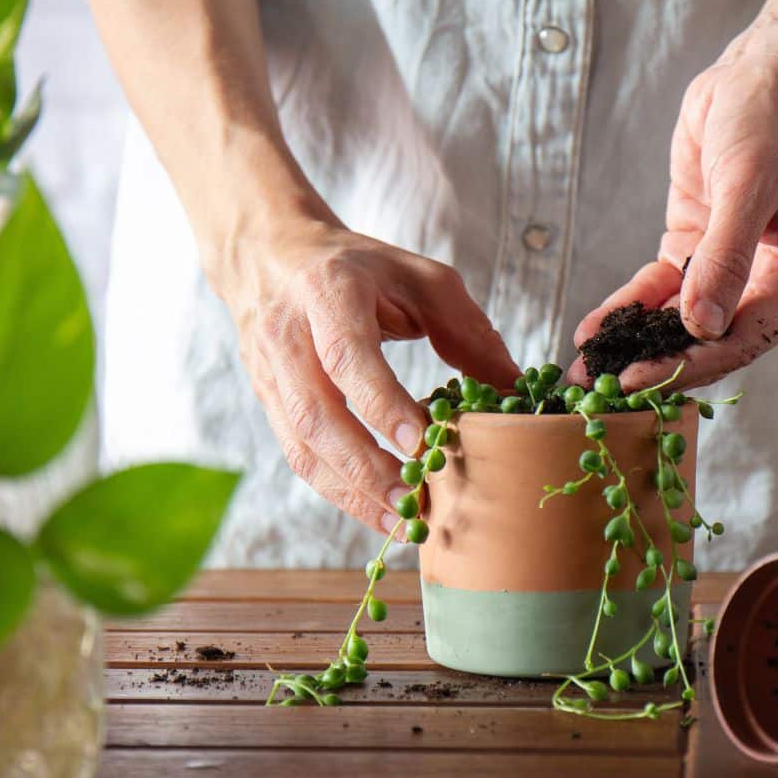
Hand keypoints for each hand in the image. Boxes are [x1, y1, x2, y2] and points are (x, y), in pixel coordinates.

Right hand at [218, 218, 518, 535]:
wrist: (274, 255)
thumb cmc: (361, 268)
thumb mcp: (420, 278)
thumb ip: (466, 330)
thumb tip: (511, 388)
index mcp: (328, 292)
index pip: (348, 356)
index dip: (381, 403)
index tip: (420, 443)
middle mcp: (287, 335)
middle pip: (316, 414)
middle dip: (365, 467)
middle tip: (413, 500)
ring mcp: (269, 373)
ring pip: (301, 446)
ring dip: (350, 492)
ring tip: (400, 522)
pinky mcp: (266, 402)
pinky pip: (298, 456)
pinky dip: (337, 490)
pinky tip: (376, 510)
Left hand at [570, 25, 777, 389]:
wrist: (763, 72)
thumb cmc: (776, 119)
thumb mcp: (751, 184)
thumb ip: (726, 258)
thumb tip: (702, 326)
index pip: (744, 338)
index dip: (689, 362)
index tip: (639, 379)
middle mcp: (769, 285)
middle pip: (708, 341)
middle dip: (655, 363)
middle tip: (599, 390)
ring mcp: (730, 271)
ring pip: (678, 322)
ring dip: (634, 343)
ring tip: (585, 370)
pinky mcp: (695, 252)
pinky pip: (659, 291)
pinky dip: (628, 308)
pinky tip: (594, 329)